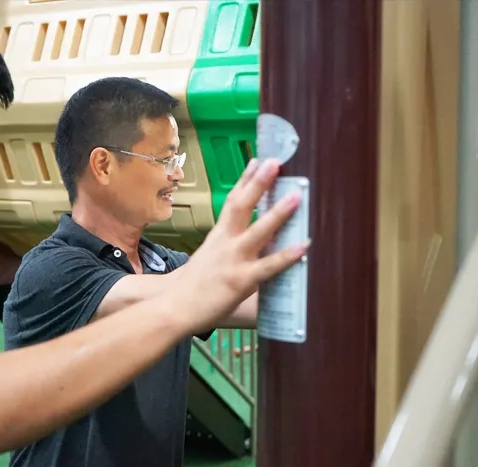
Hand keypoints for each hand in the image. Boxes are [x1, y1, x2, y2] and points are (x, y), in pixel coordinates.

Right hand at [169, 158, 308, 331]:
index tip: (257, 160)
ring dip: (278, 212)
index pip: (232, 201)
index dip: (245, 180)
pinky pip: (269, 266)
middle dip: (258, 182)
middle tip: (274, 162)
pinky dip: (287, 255)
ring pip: (259, 231)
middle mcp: (225, 242)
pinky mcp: (241, 280)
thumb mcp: (207, 260)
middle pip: (242, 206)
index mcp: (217, 236)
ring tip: (297, 195)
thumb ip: (224, 250)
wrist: (173, 307)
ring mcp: (234, 260)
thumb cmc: (190, 288)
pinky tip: (304, 245)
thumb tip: (240, 245)